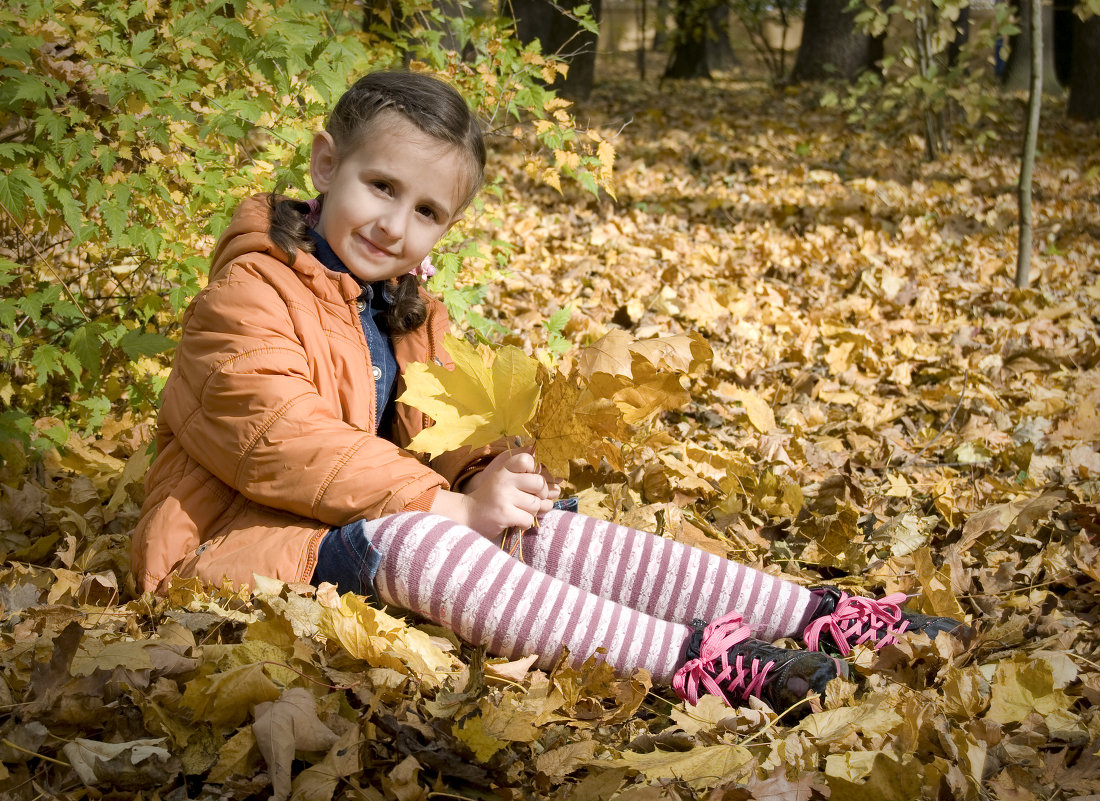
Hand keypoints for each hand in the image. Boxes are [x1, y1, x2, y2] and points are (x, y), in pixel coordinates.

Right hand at [431, 450, 560, 538]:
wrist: (467, 516)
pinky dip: (525, 524)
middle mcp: (504, 480)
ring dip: (531, 512)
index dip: (533, 471)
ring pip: (536, 504)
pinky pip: (529, 519)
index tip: (527, 482)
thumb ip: (523, 477)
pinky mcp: (504, 514)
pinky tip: (515, 522)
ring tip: (518, 512)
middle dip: (539, 495)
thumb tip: (557, 487)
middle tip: (530, 500)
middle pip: (539, 483)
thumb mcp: (502, 480)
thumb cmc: (489, 499)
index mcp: (503, 469)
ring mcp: (504, 496)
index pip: (527, 460)